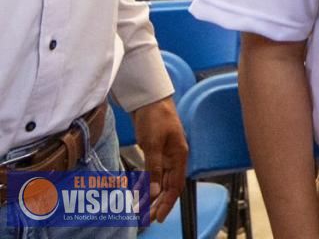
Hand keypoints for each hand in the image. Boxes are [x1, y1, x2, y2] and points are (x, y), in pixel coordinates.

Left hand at [131, 96, 186, 222]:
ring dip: (152, 196)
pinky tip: (140, 192)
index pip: (175, 186)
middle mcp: (174, 158)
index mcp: (179, 156)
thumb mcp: (153, 143)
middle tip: (145, 219)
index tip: (158, 218)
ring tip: (141, 210)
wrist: (149, 99)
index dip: (167, 203)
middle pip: (168, 186)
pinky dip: (147, 184)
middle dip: (158, 203)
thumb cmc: (155, 117)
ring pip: (160, 181)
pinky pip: (153, 174)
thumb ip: (153, 168)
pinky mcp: (156, 152)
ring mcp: (165, 155)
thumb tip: (154, 192)